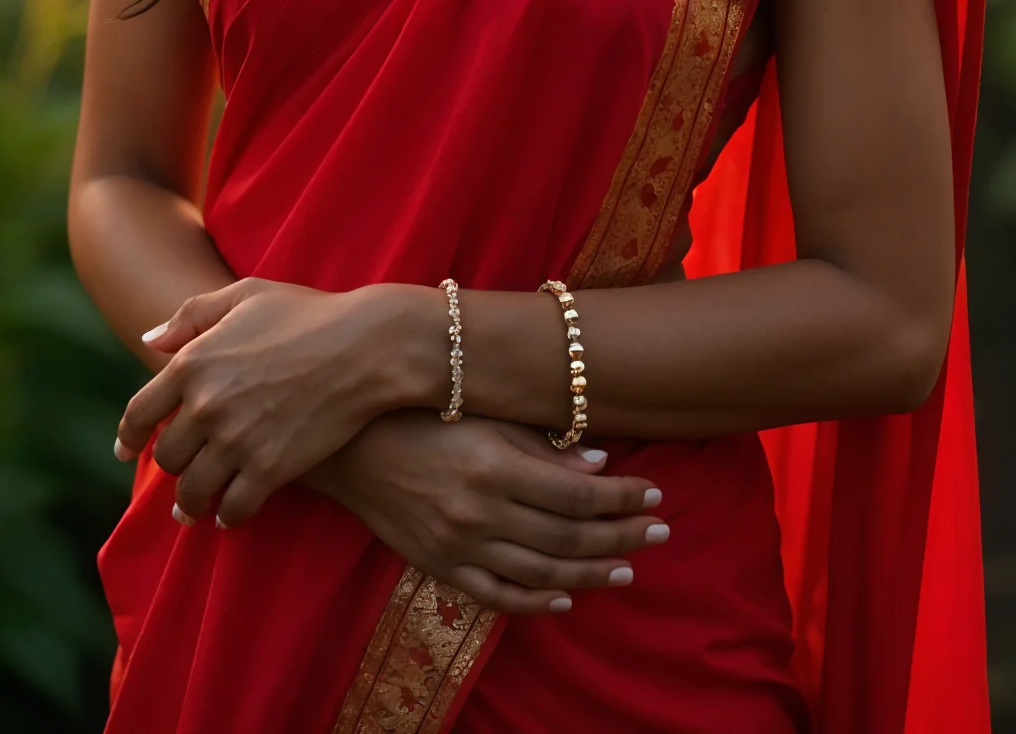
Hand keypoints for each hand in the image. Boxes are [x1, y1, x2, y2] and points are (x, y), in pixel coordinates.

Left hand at [115, 276, 413, 524]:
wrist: (366, 346)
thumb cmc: (308, 313)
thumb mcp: (246, 295)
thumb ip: (192, 316)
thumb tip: (149, 340)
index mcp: (193, 362)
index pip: (139, 413)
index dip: (127, 437)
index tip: (125, 451)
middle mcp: (206, 405)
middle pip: (166, 457)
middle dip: (169, 467)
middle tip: (178, 473)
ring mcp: (237, 440)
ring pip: (193, 490)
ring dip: (191, 502)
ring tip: (194, 507)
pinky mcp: (270, 469)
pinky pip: (233, 507)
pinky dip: (227, 515)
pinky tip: (229, 514)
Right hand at [307, 411, 669, 615]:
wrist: (355, 448)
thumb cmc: (426, 416)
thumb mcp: (485, 416)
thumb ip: (541, 444)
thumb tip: (600, 464)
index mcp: (495, 467)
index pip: (578, 493)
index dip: (622, 498)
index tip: (655, 496)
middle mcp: (481, 513)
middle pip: (568, 535)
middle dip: (621, 536)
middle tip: (660, 532)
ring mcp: (460, 546)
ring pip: (542, 571)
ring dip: (591, 573)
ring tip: (627, 568)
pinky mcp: (441, 567)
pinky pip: (497, 595)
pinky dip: (536, 600)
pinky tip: (566, 598)